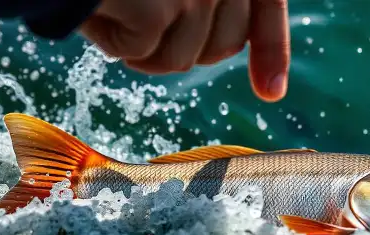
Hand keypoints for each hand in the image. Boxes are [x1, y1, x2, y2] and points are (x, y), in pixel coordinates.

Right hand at [79, 0, 289, 101]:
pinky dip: (114, 41)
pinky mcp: (161, 4)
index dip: (271, 52)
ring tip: (116, 6)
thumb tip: (231, 62)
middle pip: (223, 45)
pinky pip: (144, 55)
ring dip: (144, 49)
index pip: (263, 9)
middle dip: (184, 48)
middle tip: (144, 22)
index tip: (270, 91)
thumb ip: (204, 1)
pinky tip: (99, 9)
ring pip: (184, 59)